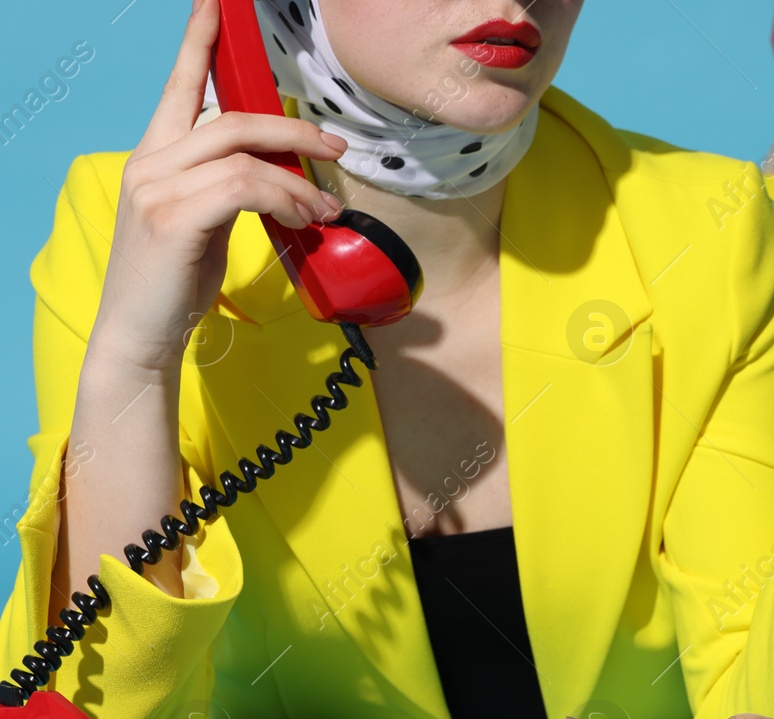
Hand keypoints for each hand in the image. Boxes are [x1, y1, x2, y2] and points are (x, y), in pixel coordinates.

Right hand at [92, 0, 347, 375]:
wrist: (141, 334)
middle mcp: (149, 162)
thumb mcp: (204, 224)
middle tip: (336, 144)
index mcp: (154, 157)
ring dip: (298, 180)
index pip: (180, 88)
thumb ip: (230, 189)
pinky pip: (244, 188)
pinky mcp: (173, 216)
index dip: (199, 43)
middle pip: (231, 118)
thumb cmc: (176, 283)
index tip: (216, 4)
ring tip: (325, 208)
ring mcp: (156, 187)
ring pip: (245, 155)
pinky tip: (303, 221)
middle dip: (292, 128)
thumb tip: (287, 178)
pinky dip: (285, 200)